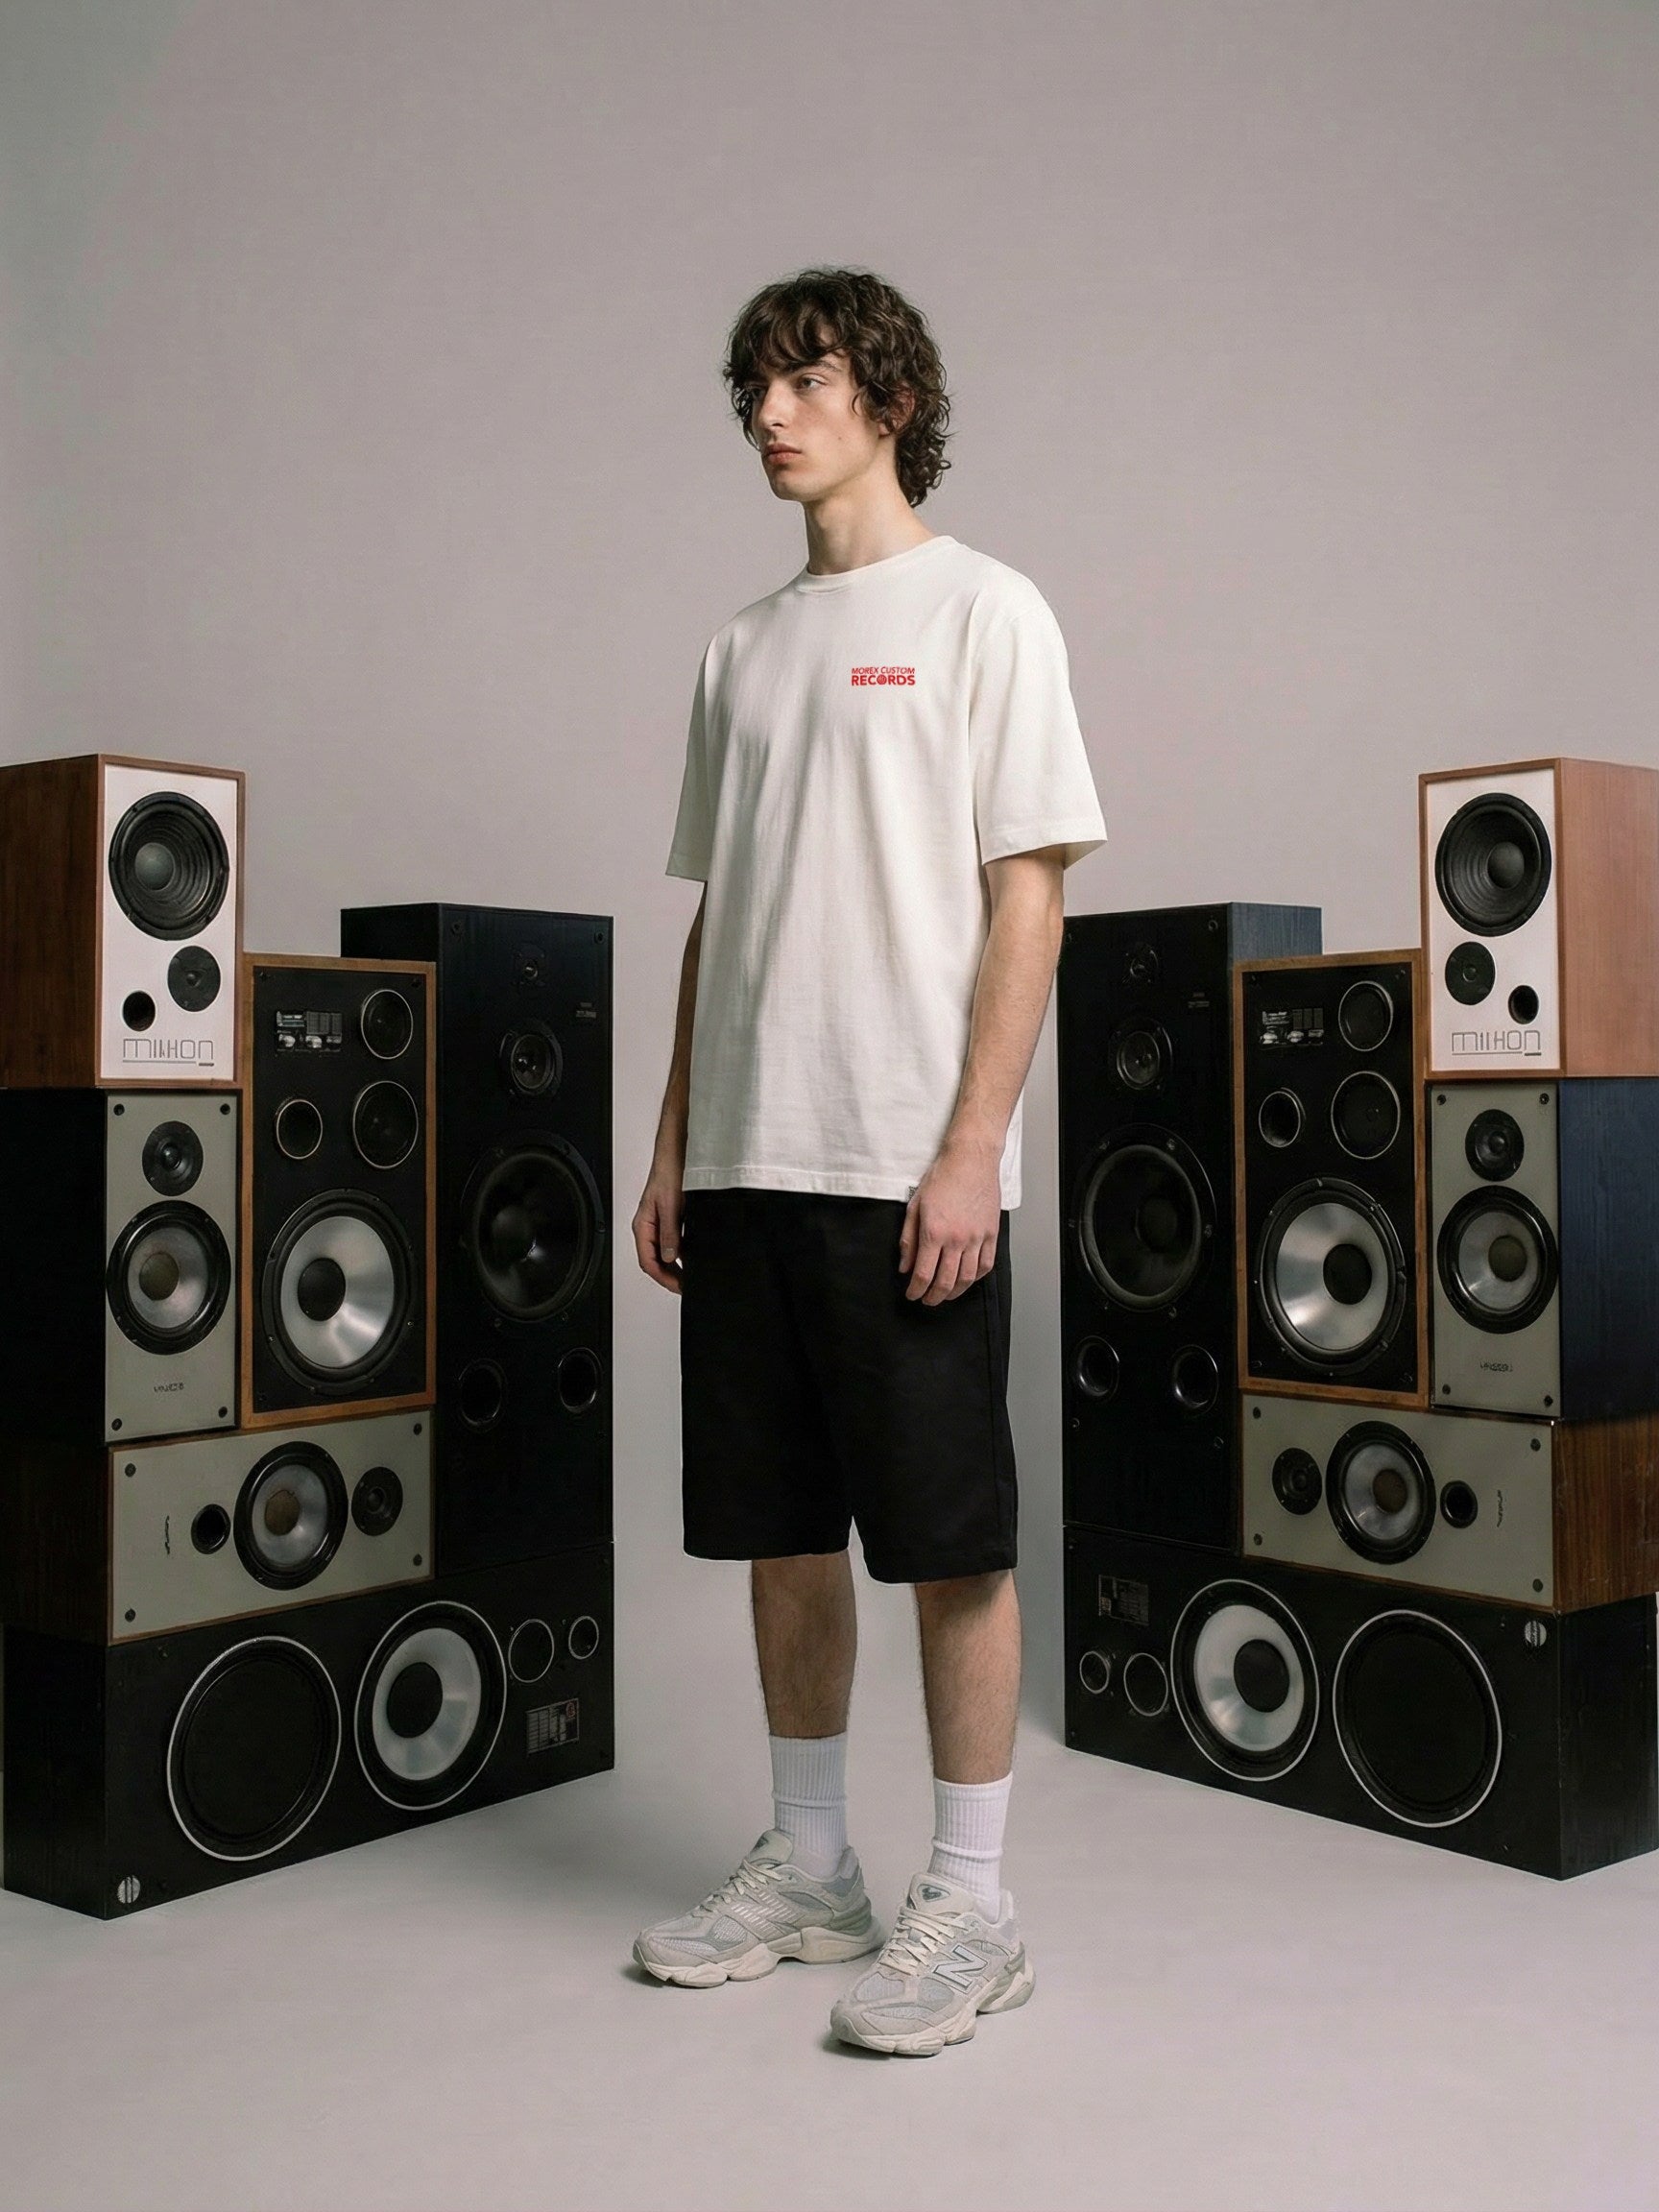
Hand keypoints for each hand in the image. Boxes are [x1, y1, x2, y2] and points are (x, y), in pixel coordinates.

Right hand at [632, 1162, 684, 1292]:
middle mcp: (649, 1226)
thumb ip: (670, 1232)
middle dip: (669, 1276)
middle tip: (684, 1287)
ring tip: (689, 1276)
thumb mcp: (671, 1205)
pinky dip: (681, 1253)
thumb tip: (671, 1257)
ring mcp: (660, 1223)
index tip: (677, 1286)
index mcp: (643, 1225)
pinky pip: (673, 1242)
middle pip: (654, 1261)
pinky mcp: (670, 1218)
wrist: (676, 1153)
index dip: (663, 1278)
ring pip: (664, 1253)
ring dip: (675, 1266)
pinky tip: (692, 1257)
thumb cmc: (668, 1172)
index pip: (648, 1261)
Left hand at [899, 1137, 1001, 1304]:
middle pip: (945, 1281)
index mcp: (934, 1231)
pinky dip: (976, 1278)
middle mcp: (957, 1238)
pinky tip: (967, 1279)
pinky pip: (986, 1265)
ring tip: (945, 1294)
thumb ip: (908, 1239)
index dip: (916, 1290)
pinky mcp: (992, 1233)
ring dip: (955, 1292)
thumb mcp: (915, 1206)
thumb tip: (905, 1266)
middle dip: (934, 1297)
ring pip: (967, 1278)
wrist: (971, 1159)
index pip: (923, 1274)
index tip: (912, 1294)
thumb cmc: (942, 1177)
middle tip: (927, 1300)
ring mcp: (977, 1237)